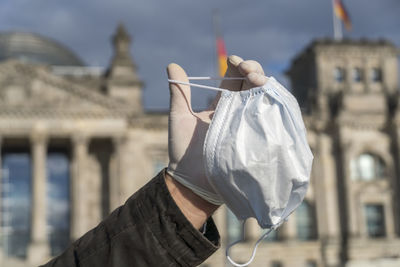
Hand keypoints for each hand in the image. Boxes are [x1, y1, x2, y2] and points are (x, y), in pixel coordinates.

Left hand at [165, 56, 266, 227]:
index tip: (234, 60)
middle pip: (252, 84)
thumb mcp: (179, 117)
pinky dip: (272, 105)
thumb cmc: (182, 150)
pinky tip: (269, 96)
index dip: (238, 65)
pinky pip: (269, 120)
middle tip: (248, 69)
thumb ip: (179, 93)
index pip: (234, 78)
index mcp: (220, 104)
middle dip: (254, 70)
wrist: (191, 181)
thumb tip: (172, 65)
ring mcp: (247, 124)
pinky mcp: (255, 139)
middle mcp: (237, 112)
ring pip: (263, 98)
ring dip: (264, 84)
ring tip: (257, 79)